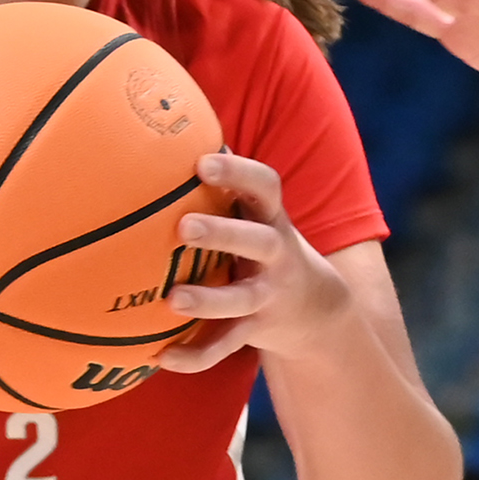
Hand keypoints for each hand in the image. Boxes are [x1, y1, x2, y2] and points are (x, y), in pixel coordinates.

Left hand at [157, 152, 352, 372]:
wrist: (315, 308)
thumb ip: (222, 179)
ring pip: (241, 300)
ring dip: (209, 301)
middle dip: (223, 234)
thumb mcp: (255, 211)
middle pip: (257, 241)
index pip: (264, 186)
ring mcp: (267, 295)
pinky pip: (225, 346)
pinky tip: (163, 357)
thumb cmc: (263, 241)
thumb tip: (169, 121)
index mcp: (271, 218)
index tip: (203, 161)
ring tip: (173, 301)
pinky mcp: (255, 329)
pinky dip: (196, 355)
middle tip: (183, 228)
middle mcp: (276, 255)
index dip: (237, 172)